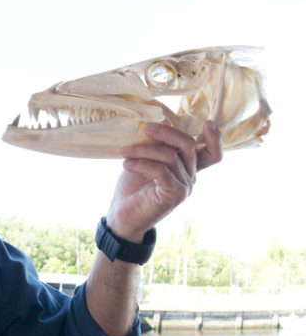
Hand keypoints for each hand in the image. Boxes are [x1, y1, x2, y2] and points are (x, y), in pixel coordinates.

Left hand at [106, 120, 222, 241]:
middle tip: (145, 129)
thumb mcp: (144, 159)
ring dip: (143, 150)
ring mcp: (184, 188)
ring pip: (169, 157)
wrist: (122, 217)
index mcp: (187, 168)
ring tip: (124, 152)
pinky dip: (141, 163)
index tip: (207, 122)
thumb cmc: (132, 188)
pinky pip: (161, 170)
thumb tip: (166, 119)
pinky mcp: (172, 195)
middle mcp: (190, 178)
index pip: (211, 154)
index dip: (215, 139)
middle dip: (166, 133)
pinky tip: (126, 164)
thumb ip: (157, 143)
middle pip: (188, 146)